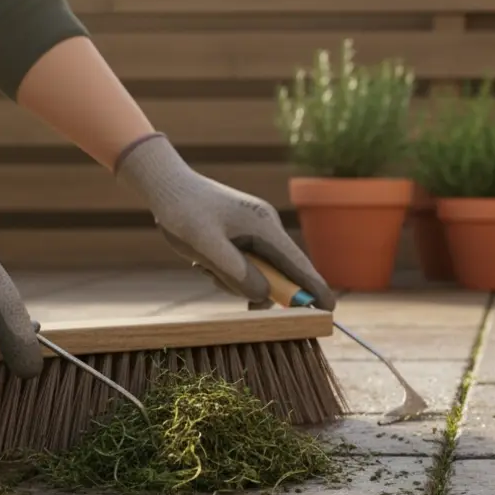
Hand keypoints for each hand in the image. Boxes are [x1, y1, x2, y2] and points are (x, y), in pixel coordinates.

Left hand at [114, 134, 335, 310]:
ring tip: (205, 267)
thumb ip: (235, 270)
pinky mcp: (240, 238)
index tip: (329, 308)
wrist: (165, 186)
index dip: (313, 287)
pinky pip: (244, 267)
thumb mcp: (205, 244)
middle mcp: (264, 228)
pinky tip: (205, 263)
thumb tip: (263, 295)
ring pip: (258, 273)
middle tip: (242, 299)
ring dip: (235, 281)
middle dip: (262, 288)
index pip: (296, 262)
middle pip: (279, 272)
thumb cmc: (183, 210)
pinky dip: (228, 274)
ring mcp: (253, 233)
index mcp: (263, 225)